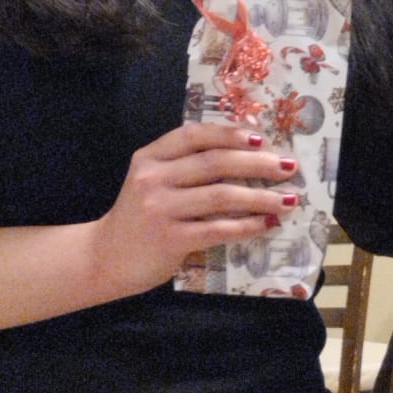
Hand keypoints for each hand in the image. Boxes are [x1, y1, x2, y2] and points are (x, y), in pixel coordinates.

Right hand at [91, 122, 297, 296]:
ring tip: (289, 199)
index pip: (194, 135)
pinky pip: (218, 229)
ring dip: (261, 197)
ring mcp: (160, 209)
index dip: (230, 133)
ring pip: (222, 196)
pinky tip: (266, 224)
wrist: (104, 259)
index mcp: (150, 157)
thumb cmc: (138, 218)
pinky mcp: (169, 240)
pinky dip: (247, 226)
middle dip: (258, 164)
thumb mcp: (152, 181)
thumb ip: (184, 166)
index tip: (261, 137)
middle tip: (288, 167)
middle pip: (215, 163)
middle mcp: (153, 179)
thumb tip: (245, 156)